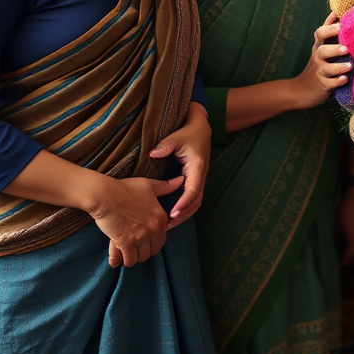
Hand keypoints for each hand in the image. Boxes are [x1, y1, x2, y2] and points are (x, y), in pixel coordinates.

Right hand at [90, 174, 185, 267]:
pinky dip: (123, 260)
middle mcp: (153, 229)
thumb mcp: (149, 185)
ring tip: (128, 252)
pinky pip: (128, 260)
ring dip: (135, 257)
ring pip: (141, 257)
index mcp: (161, 218)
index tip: (145, 239)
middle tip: (136, 248)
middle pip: (153, 251)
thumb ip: (166, 187)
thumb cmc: (125, 189)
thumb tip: (181, 180)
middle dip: (145, 251)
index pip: (162, 239)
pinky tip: (119, 258)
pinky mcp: (125, 243)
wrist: (105, 195)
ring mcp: (140, 237)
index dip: (154, 240)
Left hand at [149, 102, 211, 228]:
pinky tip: (170, 214)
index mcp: (198, 166)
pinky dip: (183, 208)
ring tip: (168, 225)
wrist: (200, 127)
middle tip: (167, 226)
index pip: (193, 190)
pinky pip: (191, 197)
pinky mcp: (194, 179)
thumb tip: (152, 154)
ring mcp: (198, 178)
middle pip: (196, 201)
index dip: (183, 203)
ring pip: (195, 202)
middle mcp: (200, 175)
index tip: (172, 214)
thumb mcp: (176, 136)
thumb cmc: (188, 132)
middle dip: (183, 215)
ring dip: (184, 214)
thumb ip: (165, 145)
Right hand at [292, 12, 352, 108]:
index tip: (341, 24)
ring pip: (326, 68)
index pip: (320, 33)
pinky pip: (329, 83)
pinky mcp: (323, 85)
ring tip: (349, 66)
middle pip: (322, 50)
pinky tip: (345, 79)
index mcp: (319, 46)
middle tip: (347, 48)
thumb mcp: (321, 46)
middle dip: (334, 49)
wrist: (303, 89)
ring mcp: (320, 71)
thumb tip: (336, 11)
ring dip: (338, 67)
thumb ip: (329, 30)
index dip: (329, 28)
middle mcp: (318, 57)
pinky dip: (337, 82)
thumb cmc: (319, 63)